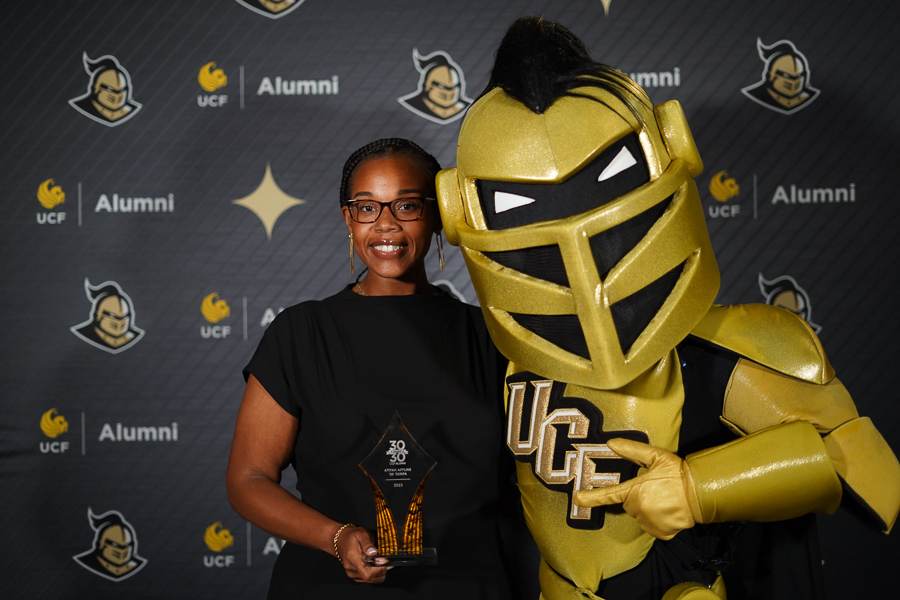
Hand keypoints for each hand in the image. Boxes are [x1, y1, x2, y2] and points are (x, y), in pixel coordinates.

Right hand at [335, 526, 389, 582]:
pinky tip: (373, 564)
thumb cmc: (352, 536)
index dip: (378, 569)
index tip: (383, 560)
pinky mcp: (354, 575)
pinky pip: (368, 580)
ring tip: (377, 560)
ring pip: (371, 580)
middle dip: (381, 569)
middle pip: (371, 578)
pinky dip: (374, 574)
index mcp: (352, 558)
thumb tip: (373, 553)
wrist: (341, 540)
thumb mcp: (361, 534)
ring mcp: (352, 573)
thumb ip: (368, 544)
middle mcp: (351, 568)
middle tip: (382, 558)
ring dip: (378, 572)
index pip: (367, 574)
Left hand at [573, 438, 698, 539]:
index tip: (577, 498)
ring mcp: (649, 523)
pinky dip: (657, 520)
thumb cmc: (677, 473)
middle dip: (638, 496)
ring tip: (663, 499)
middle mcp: (639, 509)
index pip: (608, 494)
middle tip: (655, 488)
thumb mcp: (655, 456)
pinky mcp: (660, 533)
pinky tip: (667, 510)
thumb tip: (611, 443)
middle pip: (629, 503)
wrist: (702, 493)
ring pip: (640, 515)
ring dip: (647, 508)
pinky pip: (651, 526)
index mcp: (635, 491)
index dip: (591, 497)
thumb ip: (632, 450)